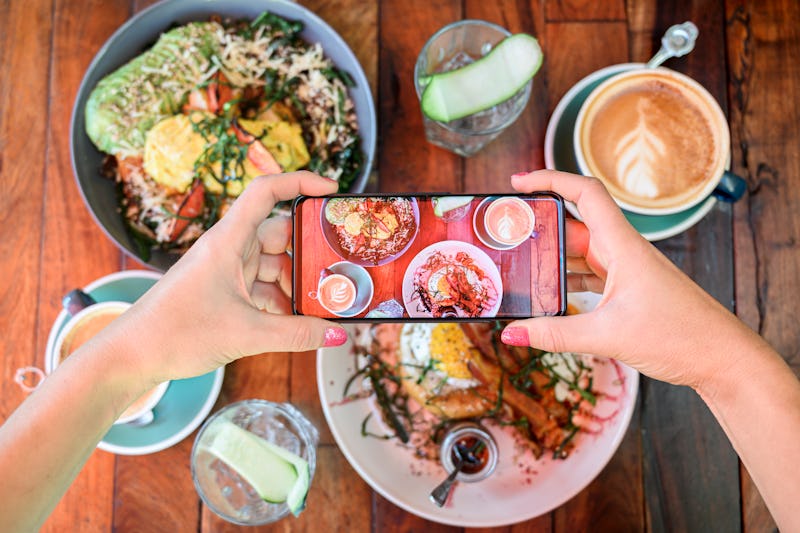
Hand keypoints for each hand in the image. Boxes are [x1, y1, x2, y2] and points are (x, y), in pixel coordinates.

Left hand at [112, 171, 346, 383]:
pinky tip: (296, 323)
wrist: (131, 355)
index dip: (300, 182)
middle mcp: (228, 249)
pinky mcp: (224, 292)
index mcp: (228, 240)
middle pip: (279, 234)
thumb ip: (296, 334)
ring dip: (295, 285)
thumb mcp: (246, 334)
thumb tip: (336, 335)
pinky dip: (280, 302)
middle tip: (337, 271)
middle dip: (308, 253)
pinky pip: (262, 288)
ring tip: (321, 306)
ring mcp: (226, 270)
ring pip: (273, 266)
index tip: (330, 190)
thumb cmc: (176, 332)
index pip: (266, 191)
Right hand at [501, 170, 763, 388]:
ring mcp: (626, 270)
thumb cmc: (680, 336)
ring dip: (550, 257)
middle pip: (572, 225)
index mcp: (622, 246)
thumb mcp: (607, 336)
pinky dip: (566, 280)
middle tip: (504, 235)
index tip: (519, 183)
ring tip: (517, 265)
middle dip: (538, 227)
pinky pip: (589, 274)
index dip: (550, 180)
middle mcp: (623, 251)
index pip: (585, 194)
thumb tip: (512, 333)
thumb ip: (555, 334)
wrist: (722, 357)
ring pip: (579, 252)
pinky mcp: (628, 290)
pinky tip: (547, 295)